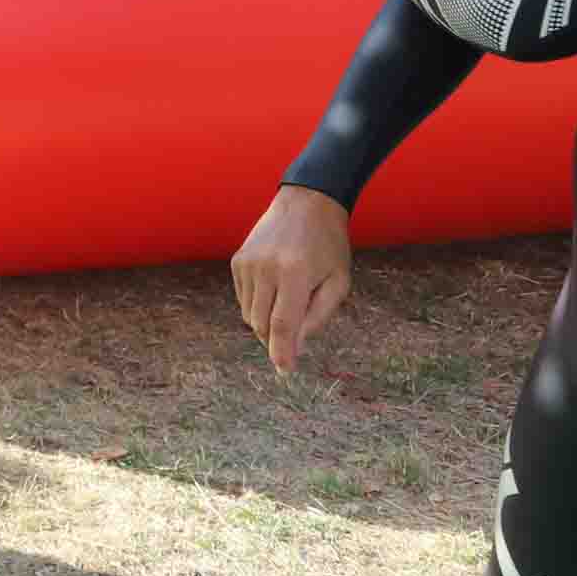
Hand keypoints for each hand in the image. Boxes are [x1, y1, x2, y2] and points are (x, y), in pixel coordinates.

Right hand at [230, 186, 353, 374]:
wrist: (306, 203)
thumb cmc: (328, 245)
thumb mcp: (339, 281)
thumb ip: (318, 315)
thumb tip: (297, 344)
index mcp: (294, 274)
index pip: (282, 324)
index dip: (282, 352)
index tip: (284, 372)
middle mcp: (265, 268)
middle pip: (261, 324)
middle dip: (275, 340)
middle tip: (291, 345)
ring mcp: (247, 264)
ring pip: (249, 314)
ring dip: (266, 322)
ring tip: (287, 307)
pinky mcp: (237, 261)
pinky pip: (243, 298)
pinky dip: (257, 305)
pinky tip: (275, 291)